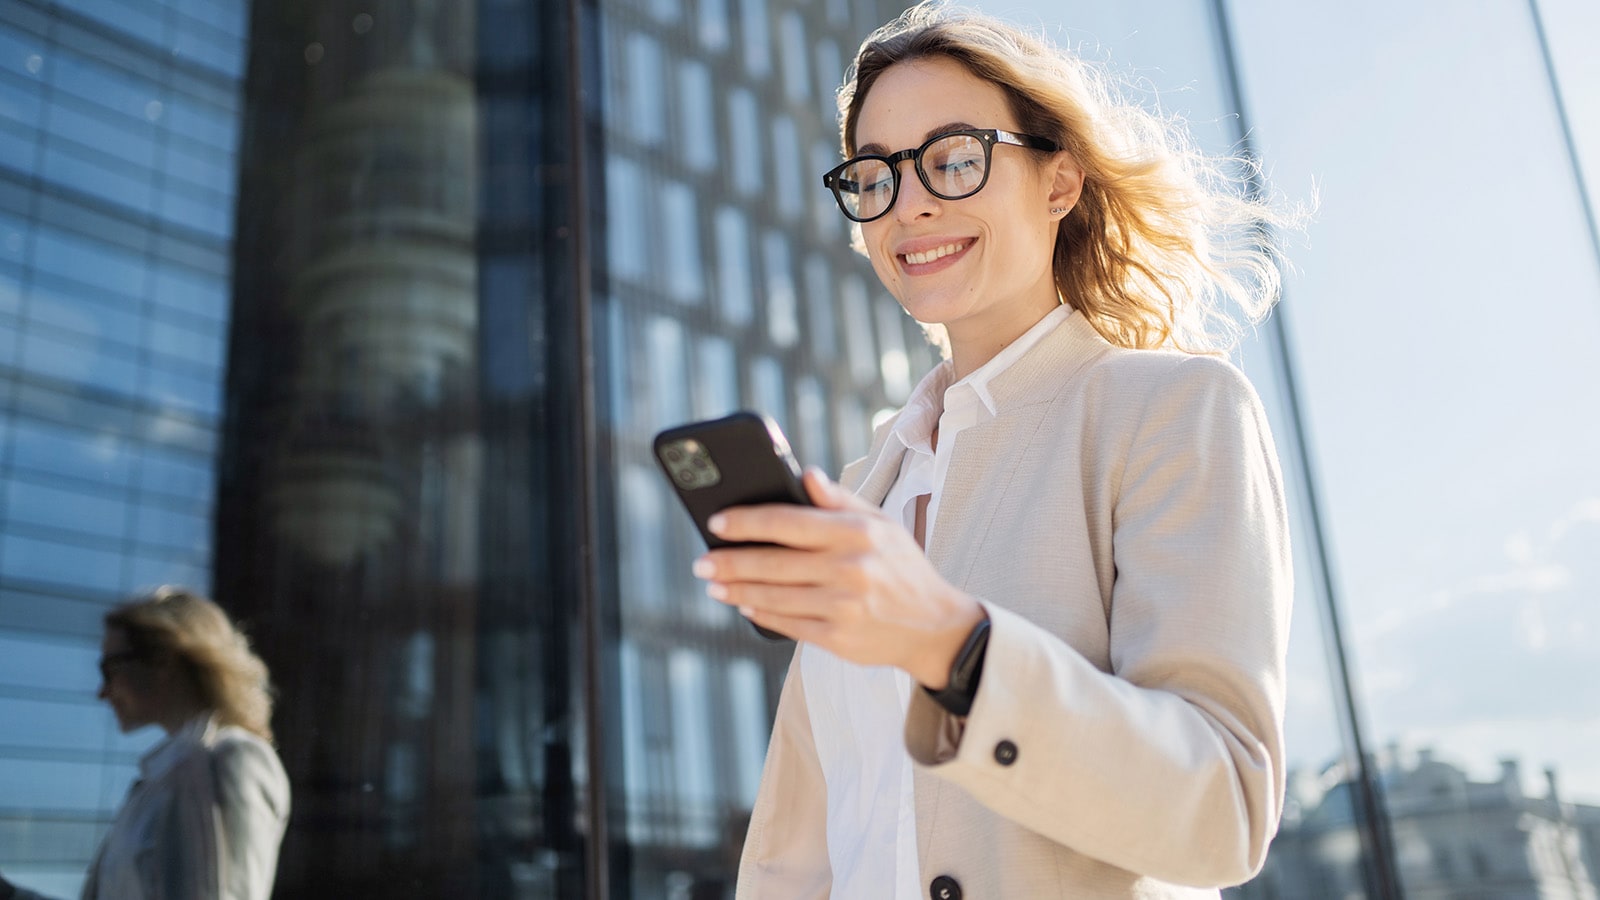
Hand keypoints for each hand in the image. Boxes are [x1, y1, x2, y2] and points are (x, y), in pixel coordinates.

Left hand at [694, 468, 985, 687]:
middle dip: (730, 561)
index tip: (716, 522)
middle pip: (774, 563)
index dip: (747, 522)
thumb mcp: (883, 525)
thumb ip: (841, 500)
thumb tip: (804, 473)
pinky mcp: (839, 639)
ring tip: (714, 583)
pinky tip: (744, 605)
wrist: (935, 627)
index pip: (789, 522)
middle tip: (701, 561)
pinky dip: (761, 615)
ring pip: (775, 597)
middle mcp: (851, 569)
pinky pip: (788, 625)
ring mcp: (844, 607)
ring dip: (737, 590)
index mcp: (859, 533)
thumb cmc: (902, 568)